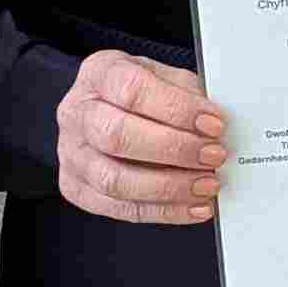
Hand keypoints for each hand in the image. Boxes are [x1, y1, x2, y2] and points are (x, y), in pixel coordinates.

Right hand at [56, 48, 227, 224]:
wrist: (106, 111)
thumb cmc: (139, 94)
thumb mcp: (164, 78)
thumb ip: (187, 95)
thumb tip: (216, 125)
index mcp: (98, 74)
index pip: (132, 90)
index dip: (177, 109)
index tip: (213, 123)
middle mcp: (76, 113)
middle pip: (117, 135)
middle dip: (173, 149)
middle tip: (213, 155)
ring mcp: (71, 154)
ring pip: (114, 179)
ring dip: (169, 187)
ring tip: (206, 185)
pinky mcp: (77, 188)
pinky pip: (119, 209)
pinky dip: (163, 212)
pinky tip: (192, 206)